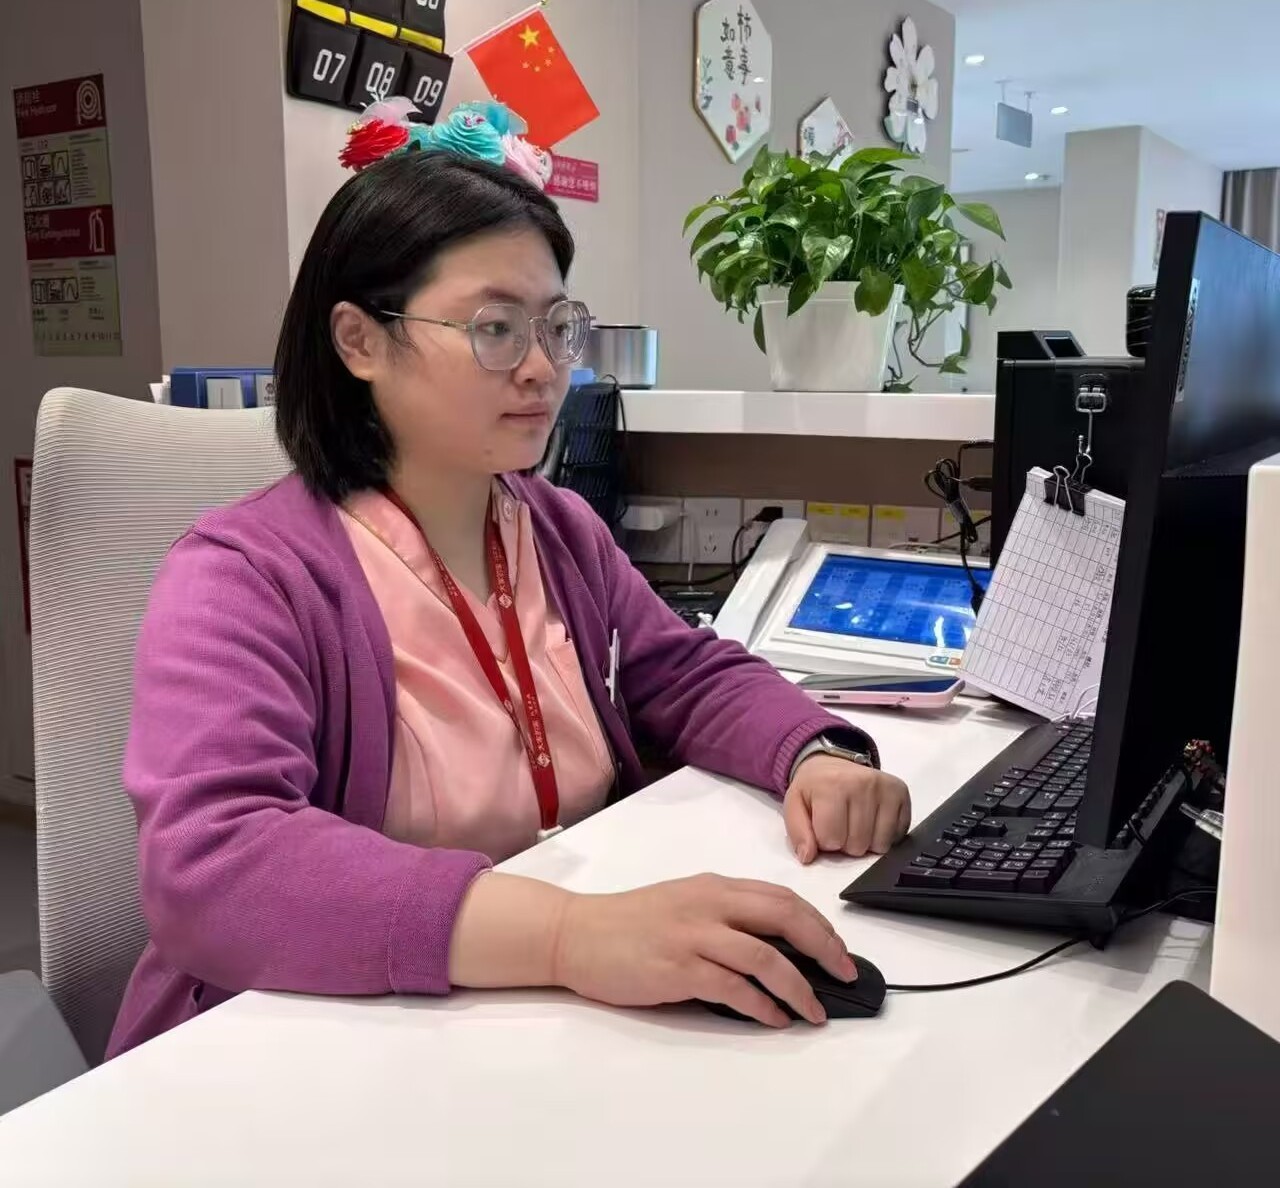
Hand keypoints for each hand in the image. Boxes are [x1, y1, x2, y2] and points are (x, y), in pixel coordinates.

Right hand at [551, 874, 856, 1027]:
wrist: (576, 933)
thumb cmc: (628, 924)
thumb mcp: (683, 905)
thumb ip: (724, 917)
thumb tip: (775, 948)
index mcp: (713, 887)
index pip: (782, 898)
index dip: (817, 923)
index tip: (837, 949)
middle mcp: (709, 904)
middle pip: (784, 917)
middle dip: (823, 947)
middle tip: (845, 974)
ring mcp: (694, 935)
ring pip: (765, 956)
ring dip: (799, 987)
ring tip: (815, 1011)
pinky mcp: (678, 968)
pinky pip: (734, 988)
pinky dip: (762, 1005)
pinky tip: (775, 1018)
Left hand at [784, 755, 910, 863]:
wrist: (831, 763)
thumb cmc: (814, 788)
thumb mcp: (794, 805)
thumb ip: (797, 832)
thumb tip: (808, 857)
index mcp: (832, 785)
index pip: (832, 839)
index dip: (825, 841)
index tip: (823, 826)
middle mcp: (863, 783)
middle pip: (857, 845)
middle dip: (845, 843)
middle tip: (841, 825)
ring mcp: (885, 788)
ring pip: (880, 845)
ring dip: (866, 842)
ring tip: (856, 824)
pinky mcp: (901, 793)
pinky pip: (898, 835)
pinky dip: (885, 836)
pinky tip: (873, 822)